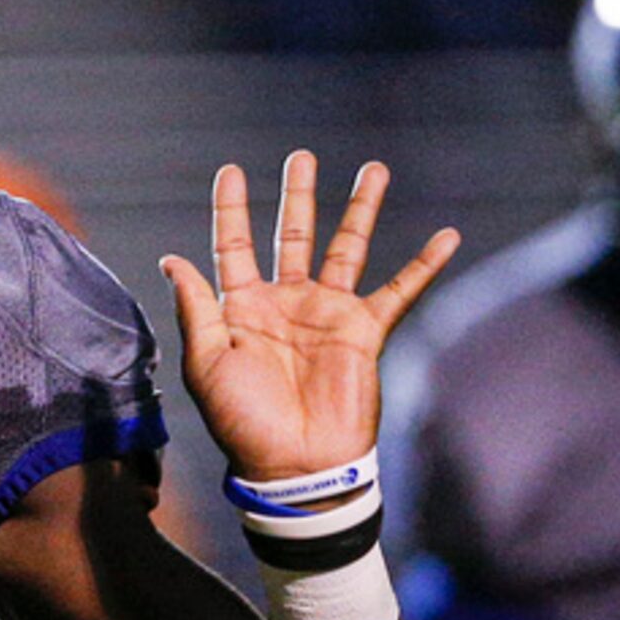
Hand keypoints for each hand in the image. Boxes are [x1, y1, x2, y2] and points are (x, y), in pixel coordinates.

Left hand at [158, 152, 458, 483]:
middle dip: (298, 195)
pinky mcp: (364, 331)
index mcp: (241, 308)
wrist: (295, 463)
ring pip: (346, 247)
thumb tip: (173, 259)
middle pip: (292, 234)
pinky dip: (424, 265)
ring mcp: (327, 314)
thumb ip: (196, 308)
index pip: (234, 245)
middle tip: (301, 156)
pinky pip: (400, 290)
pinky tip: (447, 236)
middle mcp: (286, 303)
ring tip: (375, 170)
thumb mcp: (206, 362)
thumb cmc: (242, 420)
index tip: (230, 170)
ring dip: (360, 209)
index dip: (230, 208)